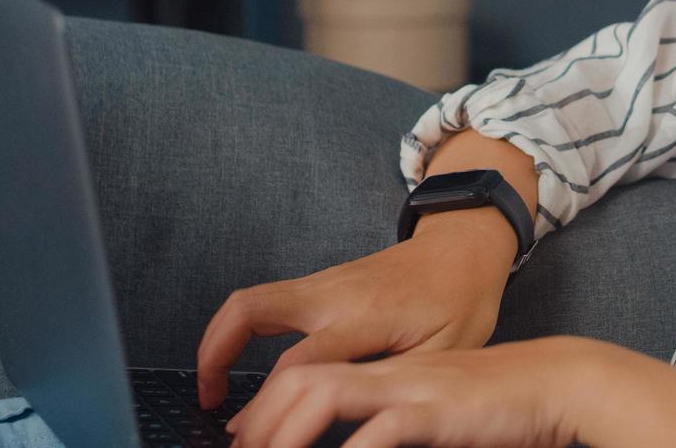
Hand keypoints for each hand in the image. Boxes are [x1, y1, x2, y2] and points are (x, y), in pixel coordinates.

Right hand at [195, 217, 515, 409]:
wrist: (464, 248)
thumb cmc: (460, 301)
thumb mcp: (443, 354)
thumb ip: (392, 386)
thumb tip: (350, 426)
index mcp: (367, 315)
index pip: (300, 363)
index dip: (272, 407)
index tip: (258, 442)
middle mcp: (334, 293)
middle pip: (250, 312)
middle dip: (216, 359)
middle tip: (212, 406)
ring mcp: (322, 282)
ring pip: (247, 301)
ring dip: (217, 341)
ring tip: (212, 389)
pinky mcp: (318, 283)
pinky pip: (263, 301)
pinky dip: (237, 331)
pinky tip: (238, 364)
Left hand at [222, 335, 597, 447]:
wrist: (560, 379)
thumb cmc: (503, 404)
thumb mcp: (438, 413)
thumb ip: (394, 425)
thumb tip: (359, 441)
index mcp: (386, 369)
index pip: (308, 375)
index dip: (266, 408)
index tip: (249, 441)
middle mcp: (389, 370)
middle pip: (299, 378)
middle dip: (259, 420)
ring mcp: (411, 385)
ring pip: (322, 393)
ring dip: (283, 433)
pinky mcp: (437, 407)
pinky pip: (379, 428)